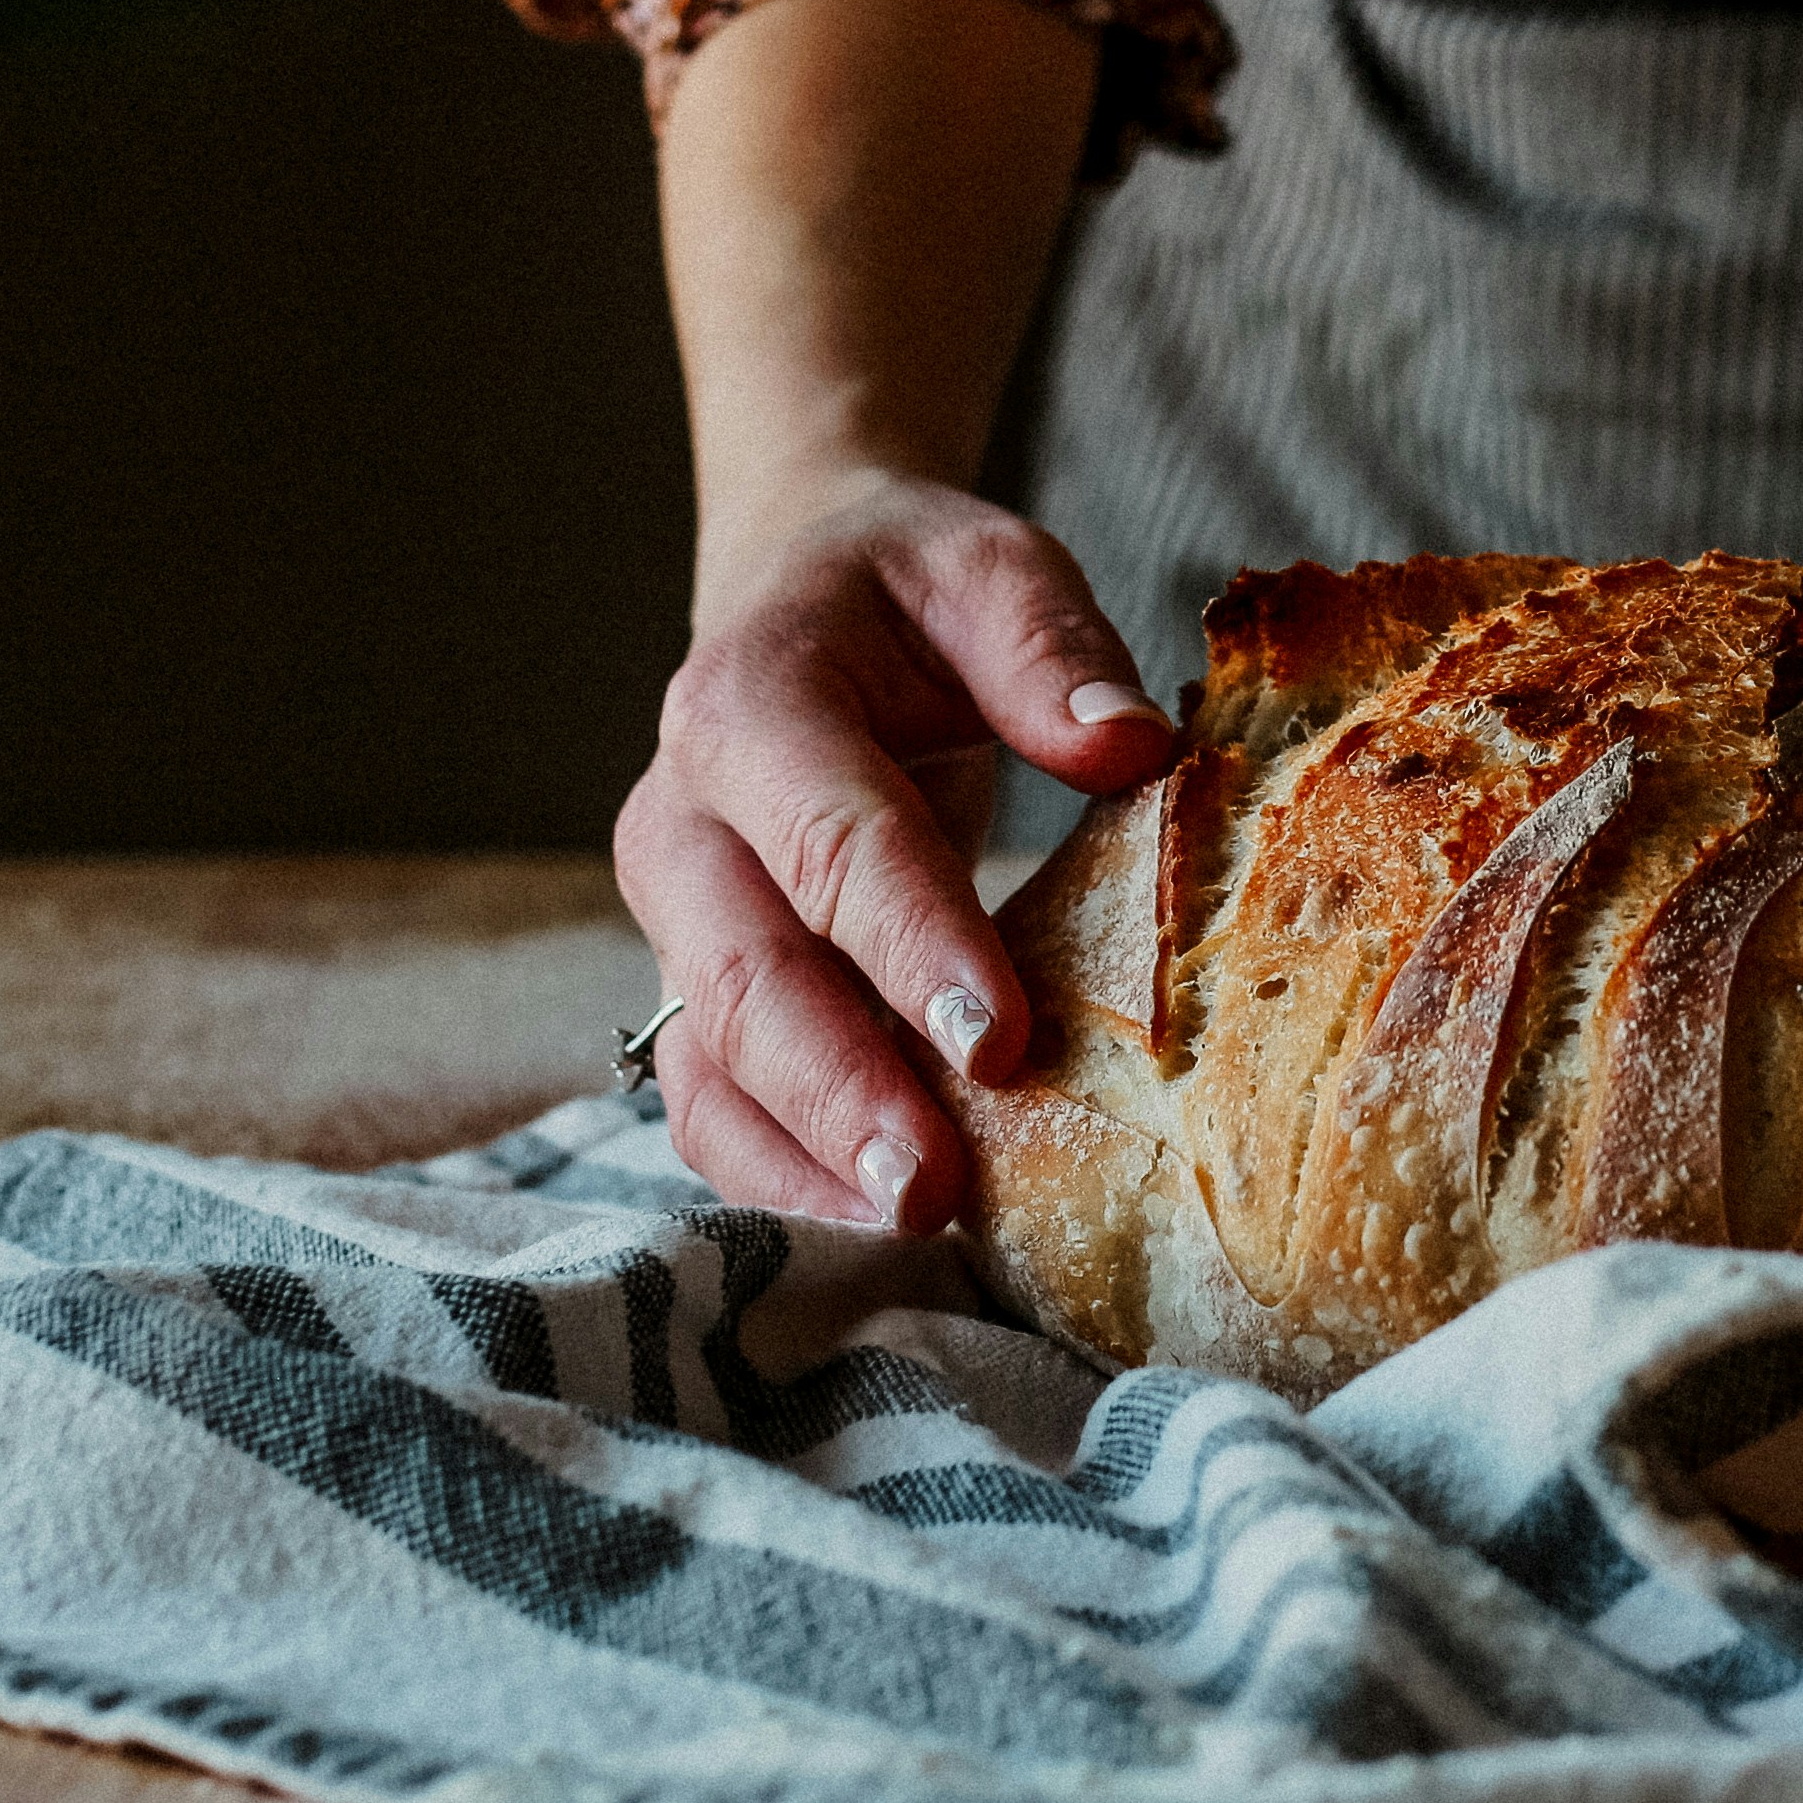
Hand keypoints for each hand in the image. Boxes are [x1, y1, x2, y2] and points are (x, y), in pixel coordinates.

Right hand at [611, 472, 1176, 1232]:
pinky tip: (876, 1226)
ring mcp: (673, 920)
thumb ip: (1051, 650)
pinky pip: (714, 1101)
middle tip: (935, 1191)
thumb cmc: (908, 594)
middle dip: (840, 1092)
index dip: (912, 943)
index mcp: (748, 705)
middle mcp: (682, 823)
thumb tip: (1129, 747)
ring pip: (710, 1062)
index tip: (1001, 1038)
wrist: (801, 595)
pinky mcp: (693, 988)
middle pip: (748, 976)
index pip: (832, 839)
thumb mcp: (988, 568)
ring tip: (912, 1234)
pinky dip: (783, 1172)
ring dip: (803, 1159)